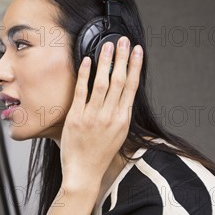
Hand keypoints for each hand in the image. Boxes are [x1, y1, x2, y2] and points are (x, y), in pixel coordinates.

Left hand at [60, 37, 142, 191]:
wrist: (84, 174)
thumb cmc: (99, 155)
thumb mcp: (117, 134)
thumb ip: (119, 114)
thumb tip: (122, 96)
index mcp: (122, 119)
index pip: (132, 87)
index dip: (135, 66)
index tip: (138, 50)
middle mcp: (110, 116)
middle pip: (119, 81)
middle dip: (123, 58)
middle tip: (124, 41)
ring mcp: (93, 117)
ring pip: (102, 83)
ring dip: (106, 62)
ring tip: (108, 46)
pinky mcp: (76, 118)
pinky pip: (81, 92)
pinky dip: (85, 75)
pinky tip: (87, 61)